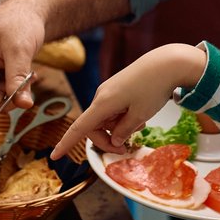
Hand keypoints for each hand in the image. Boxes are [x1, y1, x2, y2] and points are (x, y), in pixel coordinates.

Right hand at [0, 2, 46, 122]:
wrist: (30, 10)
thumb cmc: (20, 21)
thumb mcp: (20, 50)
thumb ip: (18, 79)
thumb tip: (22, 105)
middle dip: (4, 97)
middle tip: (25, 90)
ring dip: (12, 92)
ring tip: (29, 76)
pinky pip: (0, 90)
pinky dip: (14, 88)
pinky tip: (27, 76)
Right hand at [50, 44, 206, 161]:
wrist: (165, 63)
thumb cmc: (153, 88)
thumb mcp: (140, 115)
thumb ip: (124, 130)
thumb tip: (113, 139)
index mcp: (103, 103)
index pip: (79, 128)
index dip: (66, 143)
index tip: (54, 156)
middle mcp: (101, 96)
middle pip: (94, 127)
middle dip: (108, 139)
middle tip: (126, 146)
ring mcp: (108, 91)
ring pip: (106, 119)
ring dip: (119, 127)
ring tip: (141, 123)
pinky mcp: (116, 88)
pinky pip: (113, 109)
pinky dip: (122, 117)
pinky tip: (139, 113)